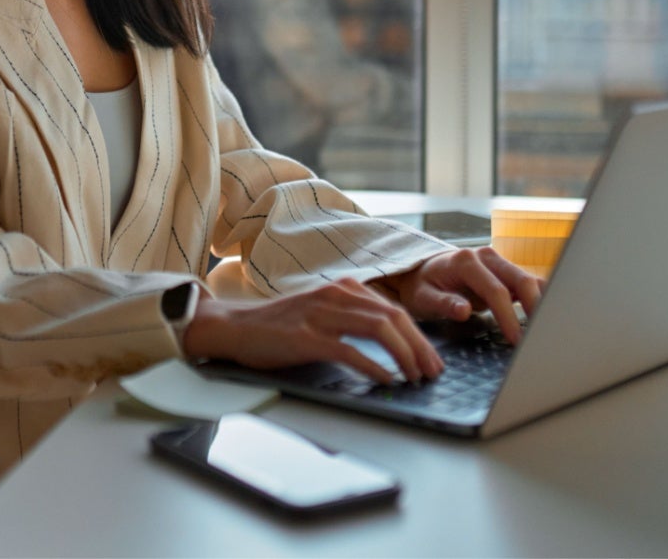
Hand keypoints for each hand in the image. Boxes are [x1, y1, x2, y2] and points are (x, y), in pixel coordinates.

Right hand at [182, 278, 443, 384]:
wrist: (234, 327)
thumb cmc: (277, 326)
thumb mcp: (320, 312)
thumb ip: (350, 319)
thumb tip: (389, 346)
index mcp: (341, 288)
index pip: (393, 309)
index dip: (418, 335)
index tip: (431, 359)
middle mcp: (334, 295)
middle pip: (393, 316)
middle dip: (420, 346)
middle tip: (433, 371)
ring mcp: (320, 314)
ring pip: (378, 328)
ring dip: (404, 355)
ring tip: (415, 376)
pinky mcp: (306, 337)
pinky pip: (349, 350)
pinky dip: (373, 366)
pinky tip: (385, 379)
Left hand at [384, 247, 544, 344]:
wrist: (423, 272)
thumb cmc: (422, 287)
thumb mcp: (423, 297)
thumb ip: (443, 303)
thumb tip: (464, 311)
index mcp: (465, 261)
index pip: (495, 290)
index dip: (508, 316)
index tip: (516, 340)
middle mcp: (486, 256)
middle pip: (521, 280)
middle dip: (535, 309)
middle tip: (540, 338)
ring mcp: (499, 262)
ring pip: (530, 281)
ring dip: (542, 304)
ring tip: (549, 331)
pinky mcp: (506, 271)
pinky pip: (529, 284)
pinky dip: (540, 299)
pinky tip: (547, 319)